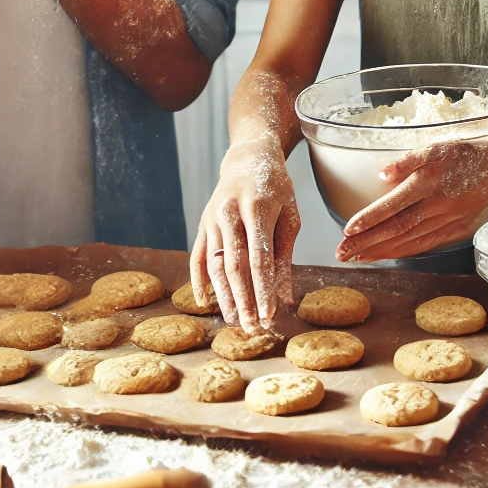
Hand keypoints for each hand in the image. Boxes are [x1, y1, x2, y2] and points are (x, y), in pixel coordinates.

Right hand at [191, 137, 299, 329]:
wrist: (247, 159)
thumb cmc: (275, 189)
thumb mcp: (290, 216)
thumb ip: (285, 256)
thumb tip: (286, 297)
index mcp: (258, 209)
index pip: (260, 258)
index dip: (263, 289)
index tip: (270, 315)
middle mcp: (230, 214)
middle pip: (234, 265)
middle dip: (243, 300)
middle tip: (251, 328)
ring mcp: (212, 219)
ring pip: (215, 264)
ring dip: (223, 296)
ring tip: (234, 320)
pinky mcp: (202, 224)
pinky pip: (197, 256)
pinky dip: (199, 280)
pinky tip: (205, 302)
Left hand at [336, 135, 487, 261]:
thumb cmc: (463, 153)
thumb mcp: (434, 147)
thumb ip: (407, 160)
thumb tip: (381, 175)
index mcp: (427, 184)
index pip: (392, 207)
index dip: (369, 219)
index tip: (347, 230)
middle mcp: (436, 207)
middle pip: (396, 229)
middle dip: (367, 243)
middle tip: (342, 253)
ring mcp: (448, 221)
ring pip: (410, 241)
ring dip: (382, 251)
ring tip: (357, 257)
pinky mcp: (456, 229)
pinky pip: (426, 244)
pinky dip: (405, 252)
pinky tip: (387, 255)